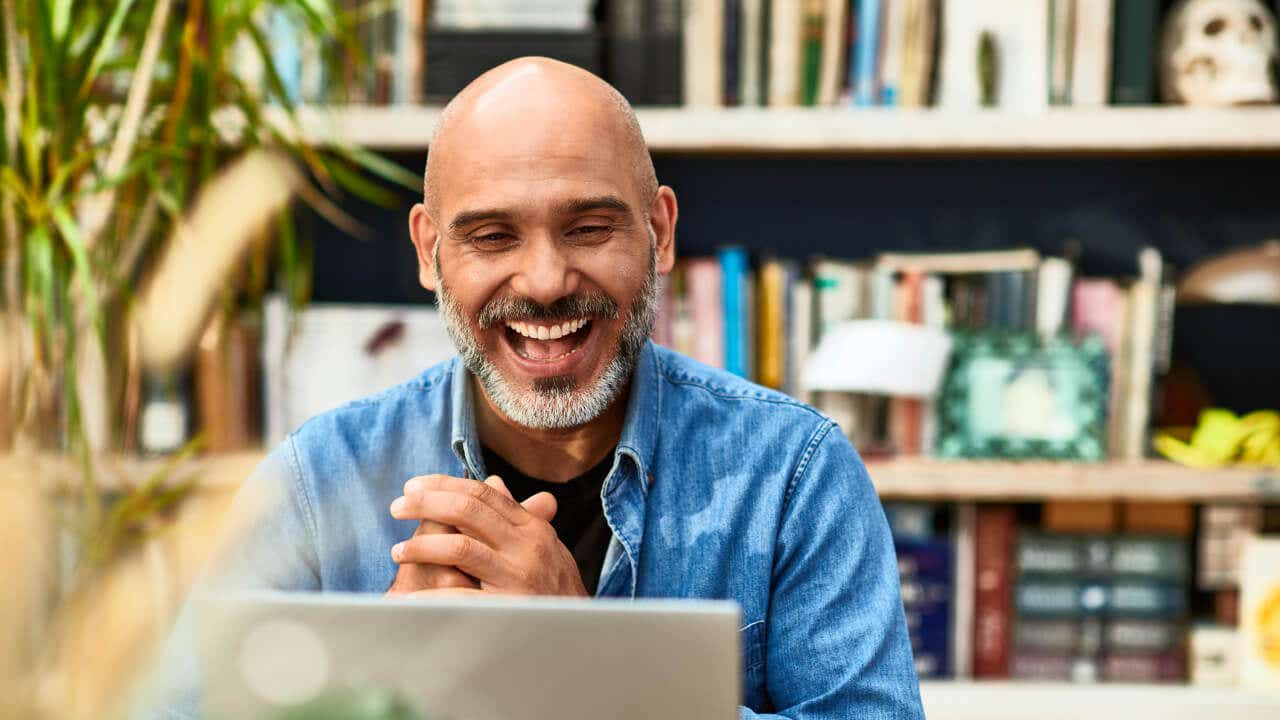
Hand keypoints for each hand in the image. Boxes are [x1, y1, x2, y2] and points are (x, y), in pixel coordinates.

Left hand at [388, 474, 587, 597]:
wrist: (581, 634)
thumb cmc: (557, 589)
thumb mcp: (543, 546)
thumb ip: (516, 515)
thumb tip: (492, 482)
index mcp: (532, 527)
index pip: (483, 493)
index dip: (444, 485)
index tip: (413, 487)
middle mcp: (527, 546)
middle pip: (468, 510)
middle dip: (426, 504)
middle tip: (397, 507)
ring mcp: (518, 577)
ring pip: (460, 547)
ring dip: (422, 547)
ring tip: (398, 552)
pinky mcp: (509, 608)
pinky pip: (462, 597)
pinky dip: (431, 598)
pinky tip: (410, 599)